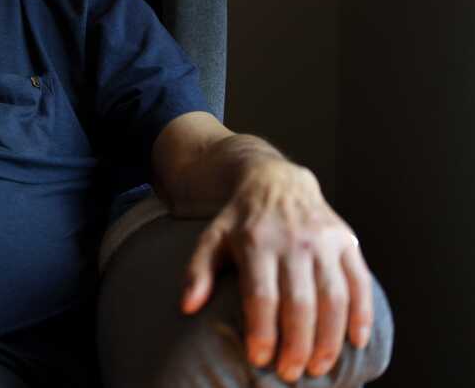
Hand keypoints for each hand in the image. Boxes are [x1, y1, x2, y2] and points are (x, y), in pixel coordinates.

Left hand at [180, 161, 373, 382]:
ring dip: (329, 339)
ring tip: (319, 368)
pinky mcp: (347, 241)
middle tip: (291, 373)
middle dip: (297, 345)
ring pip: (333, 297)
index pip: (261, 295)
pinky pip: (360, 282)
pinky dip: (362, 314)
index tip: (259, 360)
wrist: (277, 180)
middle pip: (300, 303)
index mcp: (255, 241)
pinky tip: (357, 342)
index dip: (262, 332)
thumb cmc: (241, 219)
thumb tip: (187, 307)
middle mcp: (292, 240)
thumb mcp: (212, 238)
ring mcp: (323, 241)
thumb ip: (198, 272)